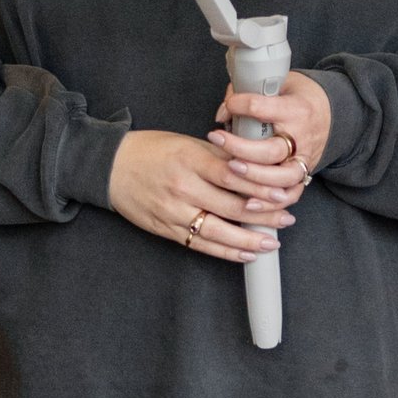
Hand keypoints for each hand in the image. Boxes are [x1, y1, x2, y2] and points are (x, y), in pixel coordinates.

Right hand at [109, 128, 283, 261]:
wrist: (110, 167)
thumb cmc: (150, 151)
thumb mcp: (186, 143)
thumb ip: (219, 156)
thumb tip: (254, 168)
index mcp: (189, 160)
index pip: (233, 176)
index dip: (261, 188)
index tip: (282, 193)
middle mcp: (182, 188)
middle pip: (231, 206)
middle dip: (264, 216)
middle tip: (287, 218)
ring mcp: (173, 212)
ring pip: (218, 232)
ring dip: (249, 240)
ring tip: (272, 242)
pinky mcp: (167, 230)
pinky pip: (201, 245)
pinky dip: (226, 251)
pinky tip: (246, 254)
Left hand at [212, 68, 332, 202]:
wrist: (335, 113)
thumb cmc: (301, 97)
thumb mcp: (282, 83)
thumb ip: (251, 91)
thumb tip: (224, 110)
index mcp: (295, 110)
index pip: (263, 108)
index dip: (240, 105)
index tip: (227, 106)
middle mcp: (301, 138)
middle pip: (271, 150)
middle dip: (241, 148)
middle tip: (218, 139)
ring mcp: (304, 160)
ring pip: (281, 177)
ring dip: (254, 177)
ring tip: (231, 168)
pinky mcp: (304, 176)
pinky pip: (290, 195)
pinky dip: (270, 204)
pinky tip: (248, 203)